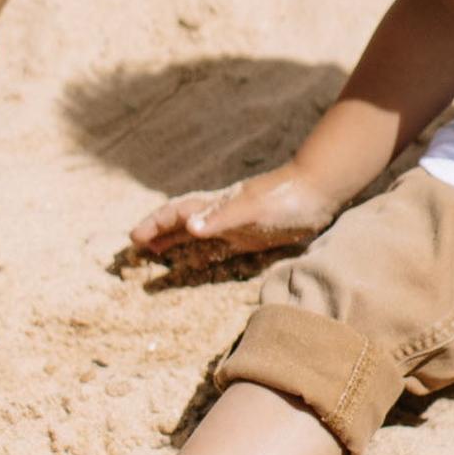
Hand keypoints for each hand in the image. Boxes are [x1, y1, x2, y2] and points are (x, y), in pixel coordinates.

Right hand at [132, 161, 345, 260]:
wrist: (319, 192)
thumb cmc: (286, 197)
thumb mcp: (252, 208)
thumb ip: (222, 218)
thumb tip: (191, 229)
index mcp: (216, 205)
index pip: (177, 214)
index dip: (155, 225)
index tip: (133, 238)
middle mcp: (220, 215)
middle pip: (182, 225)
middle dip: (158, 235)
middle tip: (135, 249)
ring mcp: (235, 226)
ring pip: (197, 237)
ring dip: (176, 244)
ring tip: (156, 254)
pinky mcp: (252, 237)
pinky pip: (219, 248)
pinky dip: (203, 255)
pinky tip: (198, 262)